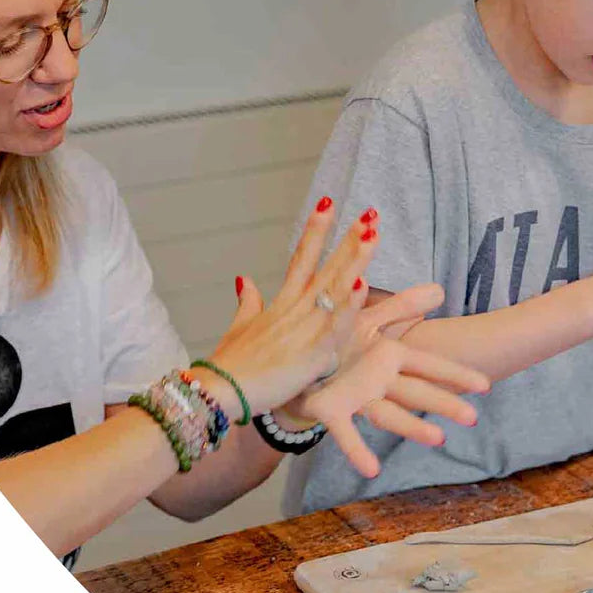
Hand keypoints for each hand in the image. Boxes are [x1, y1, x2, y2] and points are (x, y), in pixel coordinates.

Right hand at [203, 200, 379, 416]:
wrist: (220, 390)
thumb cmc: (232, 364)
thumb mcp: (241, 328)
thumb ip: (249, 303)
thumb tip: (245, 279)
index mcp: (280, 302)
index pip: (301, 257)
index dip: (315, 229)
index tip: (327, 202)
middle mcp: (294, 308)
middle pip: (327, 266)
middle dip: (348, 239)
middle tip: (370, 213)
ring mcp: (303, 328)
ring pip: (335, 288)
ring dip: (355, 261)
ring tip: (372, 234)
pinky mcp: (310, 353)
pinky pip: (334, 325)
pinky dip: (348, 305)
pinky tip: (362, 285)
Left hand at [283, 298, 490, 477]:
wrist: (291, 361)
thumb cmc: (334, 340)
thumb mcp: (367, 318)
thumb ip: (400, 307)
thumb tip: (439, 290)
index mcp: (390, 357)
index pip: (430, 366)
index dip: (456, 375)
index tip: (486, 386)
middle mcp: (379, 380)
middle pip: (416, 392)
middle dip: (443, 402)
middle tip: (472, 418)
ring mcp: (357, 397)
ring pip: (389, 413)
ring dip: (412, 426)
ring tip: (437, 439)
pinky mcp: (331, 409)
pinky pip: (345, 430)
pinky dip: (357, 450)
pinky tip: (371, 469)